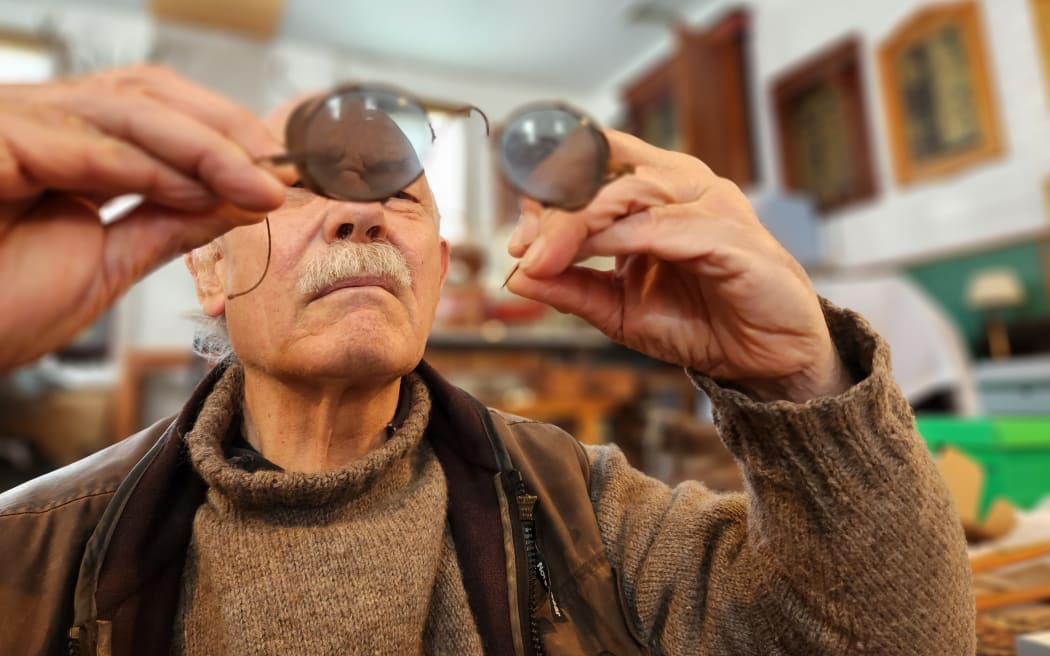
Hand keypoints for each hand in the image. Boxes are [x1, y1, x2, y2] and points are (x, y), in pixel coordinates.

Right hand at [0, 65, 292, 370]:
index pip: (156, 110)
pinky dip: (153, 168)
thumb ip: (170, 222)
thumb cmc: (0, 306)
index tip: (279, 173)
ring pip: (125, 111)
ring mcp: (12, 124)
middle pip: (147, 93)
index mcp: (65, 144)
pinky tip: (201, 191)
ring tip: (256, 186)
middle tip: (280, 172)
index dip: (222, 133)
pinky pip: (87, 146)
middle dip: (224, 130)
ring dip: (203, 149)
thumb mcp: (110, 261)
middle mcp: (39, 121)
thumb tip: (241, 198)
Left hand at [506, 129, 850, 402]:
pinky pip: (661, 227)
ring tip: (542, 257)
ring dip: (577, 223)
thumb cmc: (703, 323)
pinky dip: (616, 240)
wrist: (768, 361)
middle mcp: (683, 186)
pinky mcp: (730, 235)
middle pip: (604, 170)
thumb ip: (572, 289)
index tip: (518, 238)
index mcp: (656, 194)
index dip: (547, 190)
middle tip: (523, 247)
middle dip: (554, 209)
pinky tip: (583, 256)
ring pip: (628, 191)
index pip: (593, 163)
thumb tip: (516, 276)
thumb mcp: (619, 311)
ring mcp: (710, 205)